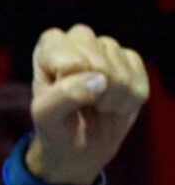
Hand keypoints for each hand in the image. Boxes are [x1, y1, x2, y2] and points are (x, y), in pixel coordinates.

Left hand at [25, 25, 149, 184]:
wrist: (78, 145)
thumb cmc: (56, 126)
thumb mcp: (45, 116)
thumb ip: (63, 96)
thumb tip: (100, 80)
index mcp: (50, 46)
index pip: (69, 56)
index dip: (70, 82)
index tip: (59, 96)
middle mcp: (79, 40)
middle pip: (99, 63)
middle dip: (92, 94)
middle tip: (81, 105)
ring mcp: (108, 48)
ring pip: (122, 74)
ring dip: (110, 101)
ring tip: (96, 106)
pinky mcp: (131, 61)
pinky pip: (139, 82)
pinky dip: (128, 103)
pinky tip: (113, 106)